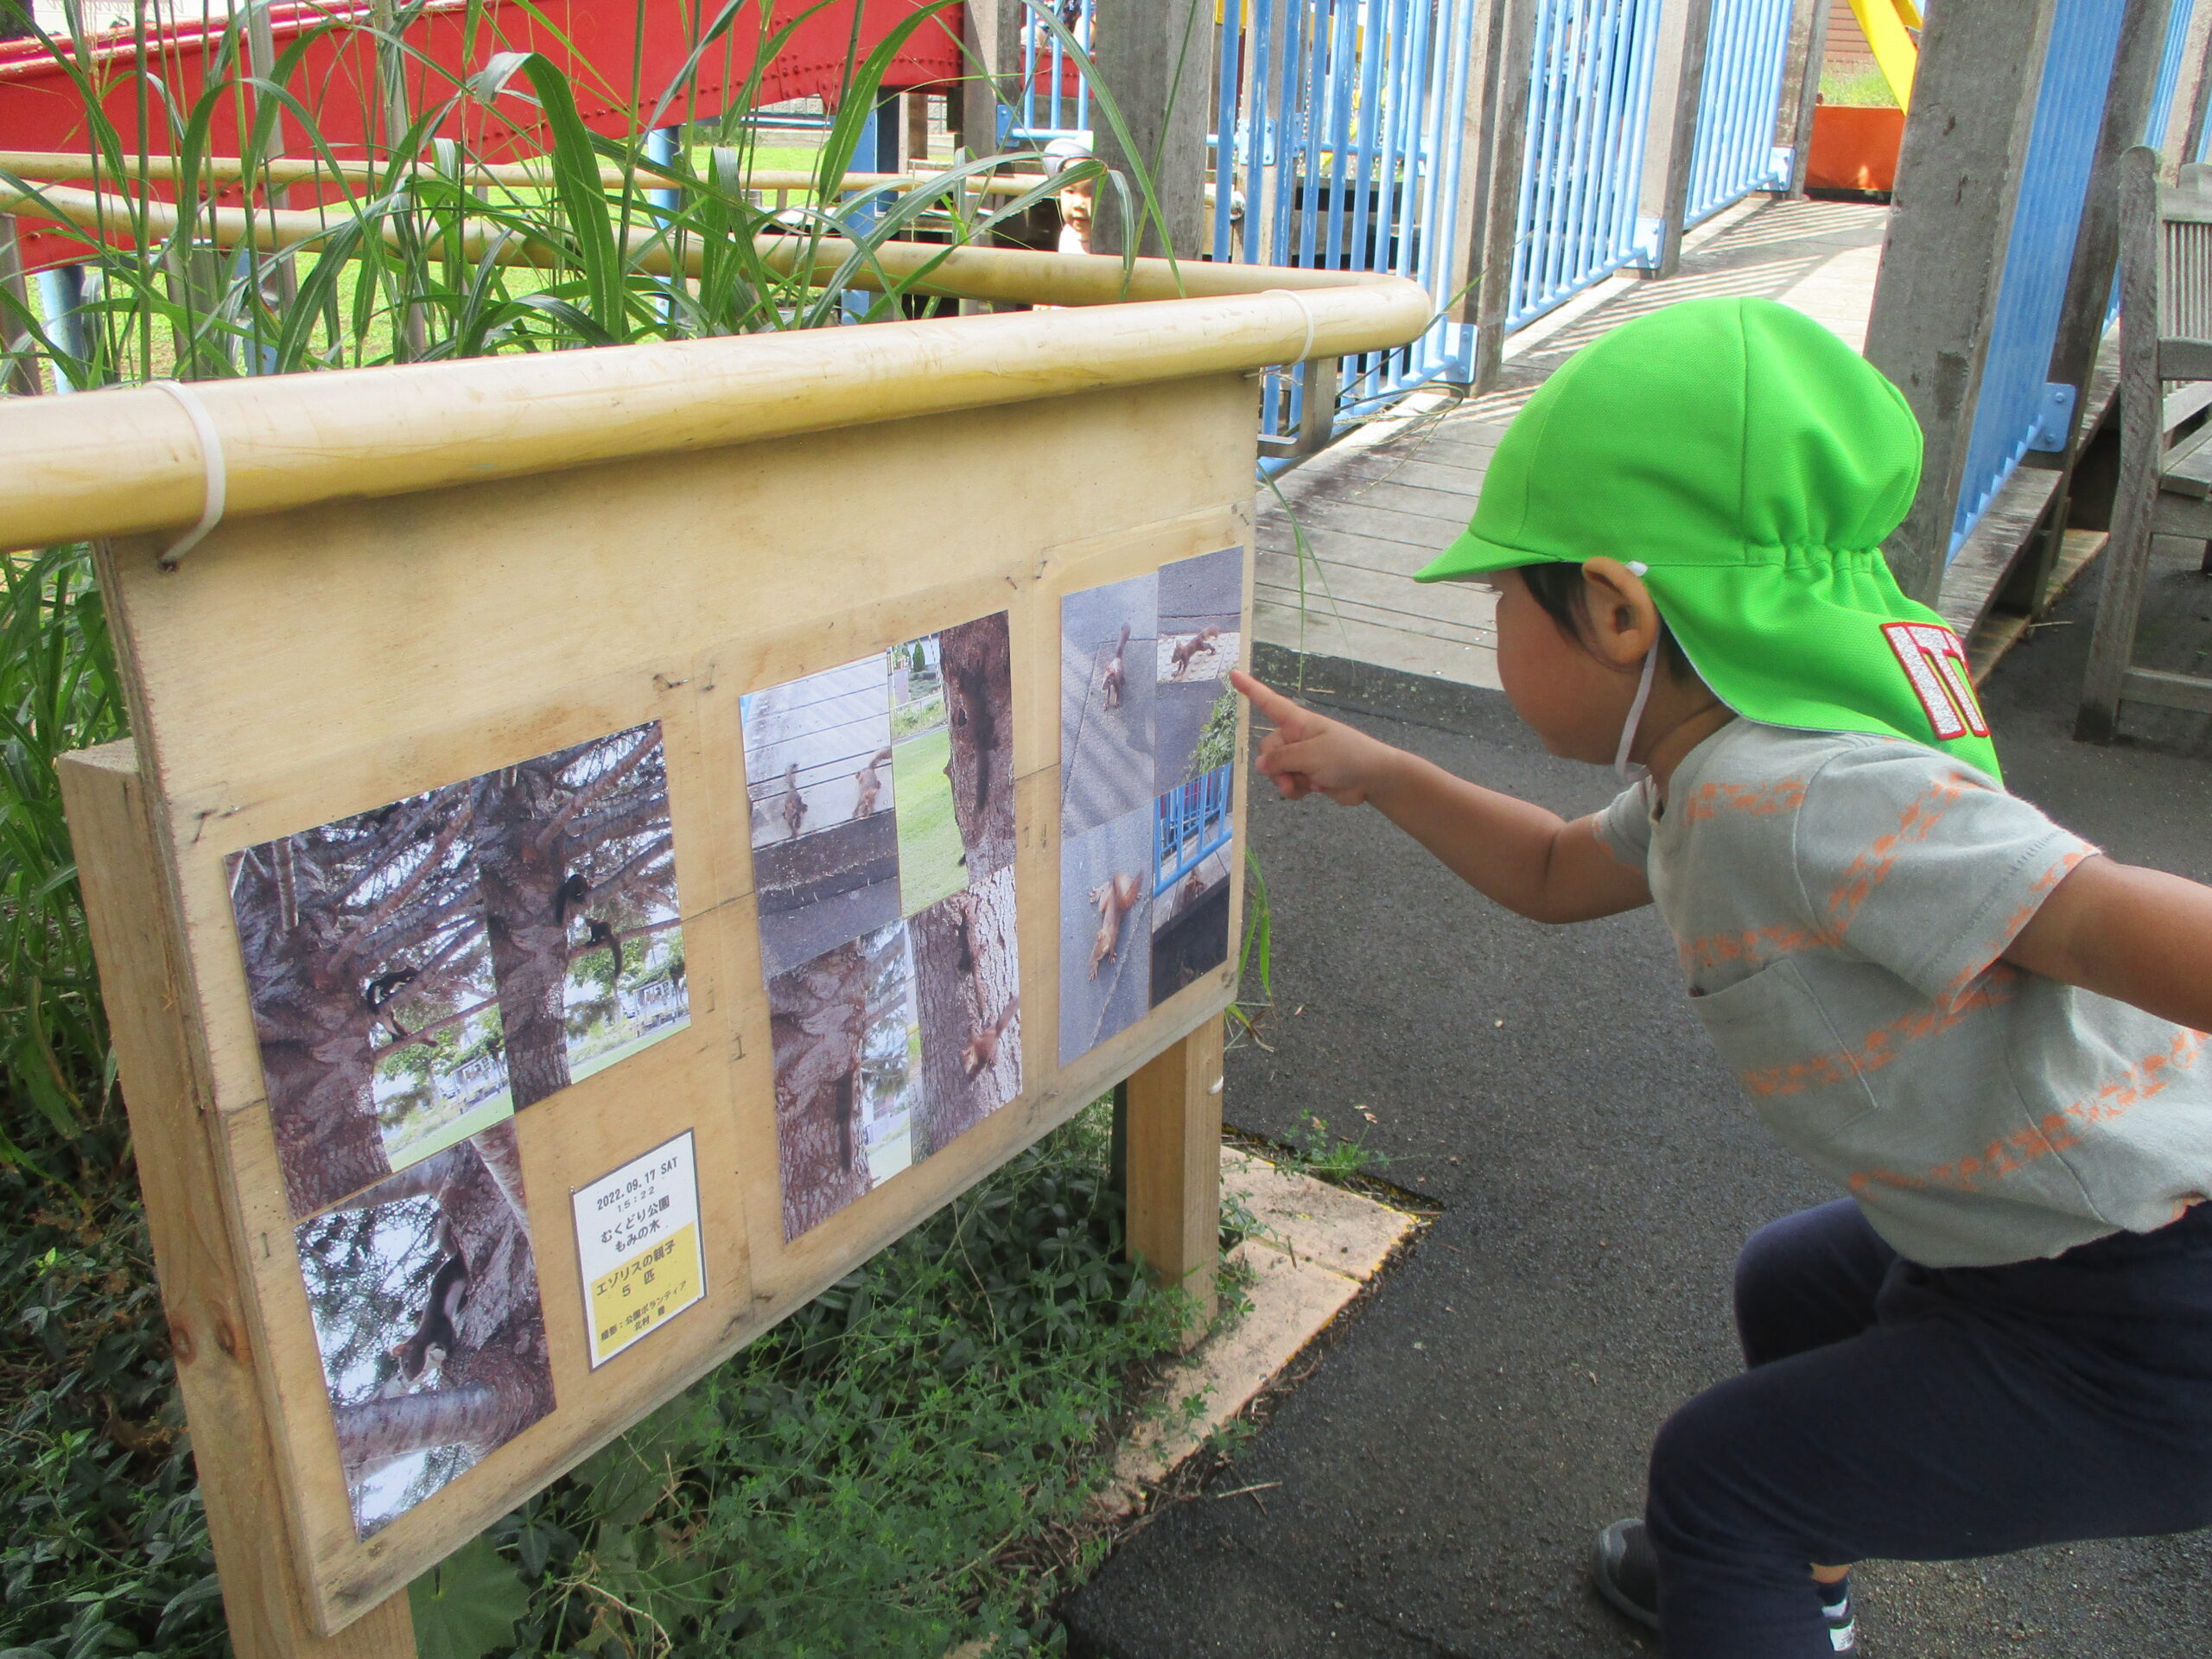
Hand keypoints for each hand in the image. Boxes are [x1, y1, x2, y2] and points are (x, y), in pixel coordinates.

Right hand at [1231, 668, 1399, 805]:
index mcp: (1298, 721)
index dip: (1250, 689)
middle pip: (1268, 748)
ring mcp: (1302, 756)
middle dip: (1275, 766)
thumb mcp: (1310, 755)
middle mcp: (1297, 736)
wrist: (1372, 778)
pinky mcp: (1308, 775)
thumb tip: (1260, 765)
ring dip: (1286, 781)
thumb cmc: (1346, 755)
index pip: (1269, 702)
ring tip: (1306, 784)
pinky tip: (1311, 790)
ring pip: (1276, 769)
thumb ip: (1281, 759)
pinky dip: (1295, 789)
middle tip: (1290, 777)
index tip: (1234, 673)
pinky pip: (1288, 782)